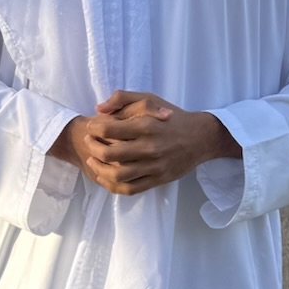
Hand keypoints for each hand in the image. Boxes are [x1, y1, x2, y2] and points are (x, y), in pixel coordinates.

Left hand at [50, 91, 240, 195]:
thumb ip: (122, 99)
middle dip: (93, 147)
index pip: (110, 129)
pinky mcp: (158, 180)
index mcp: (147, 125)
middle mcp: (150, 147)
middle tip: (89, 142)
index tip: (91, 127)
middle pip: (110, 154)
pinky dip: (112, 186)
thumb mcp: (149, 99)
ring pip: (118, 175)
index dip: (94, 128)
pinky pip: (130, 189)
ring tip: (93, 160)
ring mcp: (154, 167)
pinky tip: (105, 176)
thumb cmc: (171, 116)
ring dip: (99, 169)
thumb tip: (99, 109)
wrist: (200, 137)